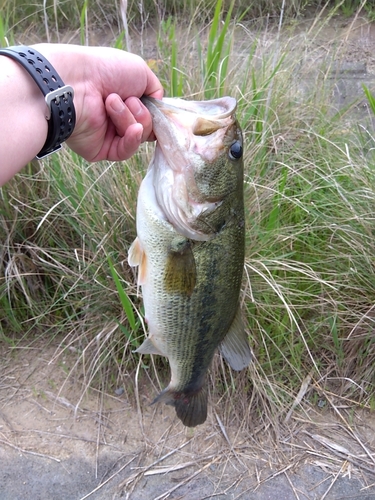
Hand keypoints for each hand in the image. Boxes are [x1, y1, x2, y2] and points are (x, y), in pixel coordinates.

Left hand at [34, 44, 163, 161]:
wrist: (76, 82)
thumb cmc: (104, 70)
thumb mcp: (140, 71)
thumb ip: (155, 90)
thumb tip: (157, 106)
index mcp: (125, 101)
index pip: (149, 115)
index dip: (155, 113)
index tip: (156, 107)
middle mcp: (116, 119)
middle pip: (147, 128)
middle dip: (142, 113)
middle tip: (128, 99)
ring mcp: (108, 135)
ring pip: (137, 137)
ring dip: (129, 118)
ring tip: (111, 102)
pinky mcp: (100, 150)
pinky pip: (125, 151)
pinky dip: (132, 139)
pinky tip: (133, 129)